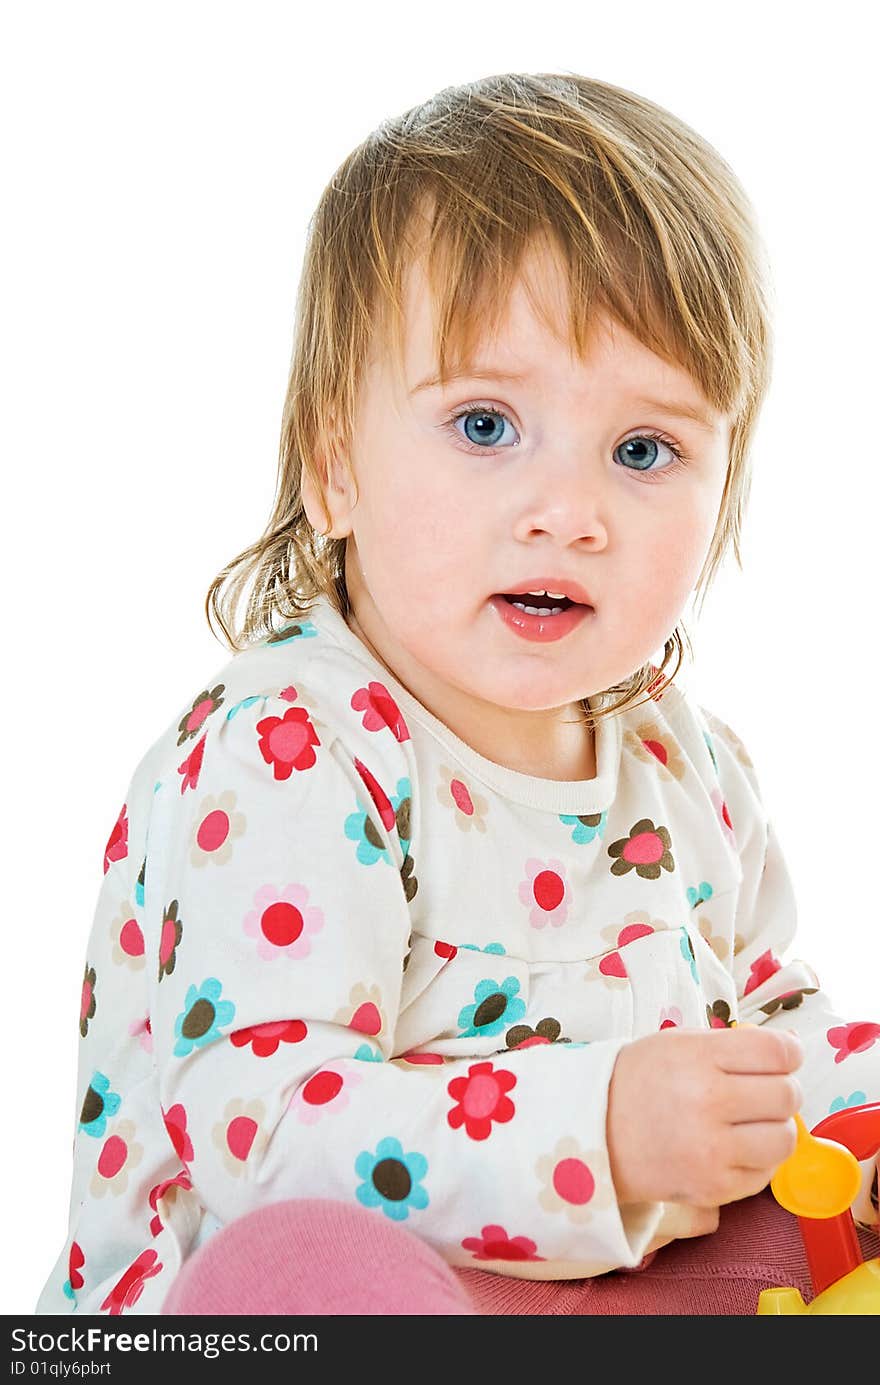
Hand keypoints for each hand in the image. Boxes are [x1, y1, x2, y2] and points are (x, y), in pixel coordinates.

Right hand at [606, 1026, 802, 1208]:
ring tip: (750, 1123)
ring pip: (784, 1138)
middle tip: (761, 1092)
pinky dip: (757, 1160)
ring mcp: (711, 1149)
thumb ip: (734, 1045)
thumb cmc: (639, 1082)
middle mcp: (707, 1101)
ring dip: (775, 1128)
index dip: (789, 1053)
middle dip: (782, 1090)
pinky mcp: (713, 1188)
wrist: (592, 1134)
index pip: (778, 1051)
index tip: (781, 1058)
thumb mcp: (678, 1044)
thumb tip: (793, 1047)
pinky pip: (766, 1174)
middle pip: (787, 1094)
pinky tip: (731, 1147)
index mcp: (698, 1056)